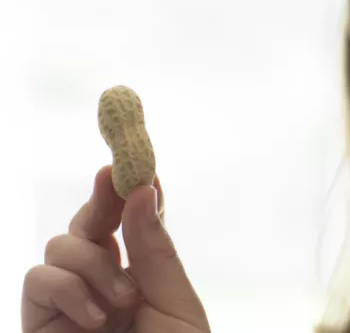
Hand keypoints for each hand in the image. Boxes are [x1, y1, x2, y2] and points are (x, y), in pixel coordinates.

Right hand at [22, 166, 210, 332]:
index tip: (138, 167)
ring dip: (95, 265)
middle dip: (103, 201)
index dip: (131, 195)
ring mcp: (70, 303)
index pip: (130, 226)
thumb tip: (143, 190)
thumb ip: (156, 253)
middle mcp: (101, 286)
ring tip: (124, 302)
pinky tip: (95, 321)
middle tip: (111, 177)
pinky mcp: (41, 320)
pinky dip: (68, 290)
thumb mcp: (175, 304)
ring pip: (62, 246)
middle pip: (90, 226)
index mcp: (140, 280)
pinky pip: (38, 278)